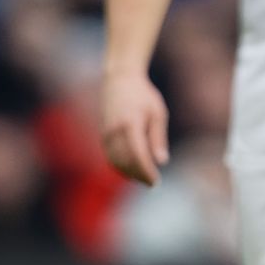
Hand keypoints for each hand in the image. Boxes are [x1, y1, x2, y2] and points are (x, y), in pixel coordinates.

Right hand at [100, 71, 169, 186]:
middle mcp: (115, 132)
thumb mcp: (158, 113)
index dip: (146, 172)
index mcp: (131, 125)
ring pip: (115, 162)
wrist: (120, 81)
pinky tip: (131, 169)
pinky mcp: (103, 135)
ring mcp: (106, 134)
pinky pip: (110, 156)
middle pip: (126, 162)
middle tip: (152, 183)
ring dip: (129, 173)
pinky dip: (120, 166)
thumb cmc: (143, 96)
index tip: (155, 182)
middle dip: (138, 175)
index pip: (138, 156)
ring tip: (144, 177)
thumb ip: (158, 138)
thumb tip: (162, 161)